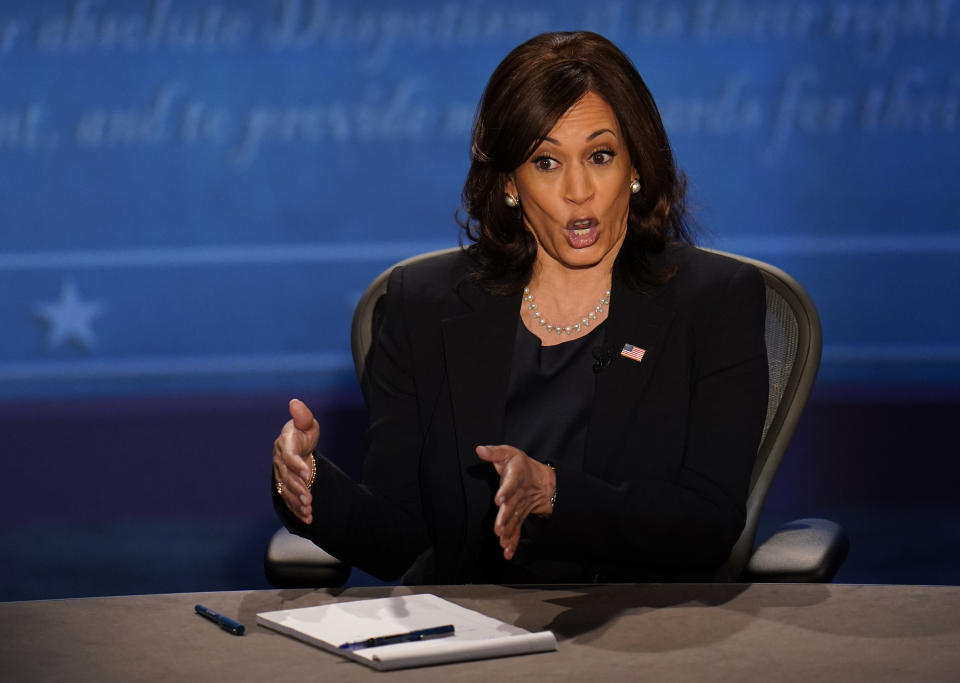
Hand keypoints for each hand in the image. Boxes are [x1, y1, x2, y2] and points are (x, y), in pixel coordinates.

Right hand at [272, 398, 319, 524]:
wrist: (297, 447)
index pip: (289, 456)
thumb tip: (294, 402)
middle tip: (309, 499)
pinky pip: (290, 501)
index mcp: (284, 445)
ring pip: (288, 491)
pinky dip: (298, 511)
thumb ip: (302, 416)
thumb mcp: (306, 423)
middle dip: (298, 489)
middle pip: (288, 478)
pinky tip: (308, 518)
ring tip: (309, 510)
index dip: (296, 466)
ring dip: (298, 502)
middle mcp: (280, 463)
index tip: (308, 474)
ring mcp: (282, 477)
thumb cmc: (302, 433)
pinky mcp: (286, 488)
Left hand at [475, 444, 555, 560]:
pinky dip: (513, 542)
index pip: (510, 484)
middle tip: (499, 528)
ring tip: (502, 542)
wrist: (542, 480)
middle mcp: (518, 495)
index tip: (499, 499)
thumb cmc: (521, 465)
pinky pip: (517, 531)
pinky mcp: (520, 518)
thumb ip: (494, 452)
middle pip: (512, 507)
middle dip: (505, 518)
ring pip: (515, 521)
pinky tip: (507, 553)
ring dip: (509, 532)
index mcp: (515, 477)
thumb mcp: (509, 453)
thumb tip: (479, 449)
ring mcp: (520, 508)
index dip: (505, 491)